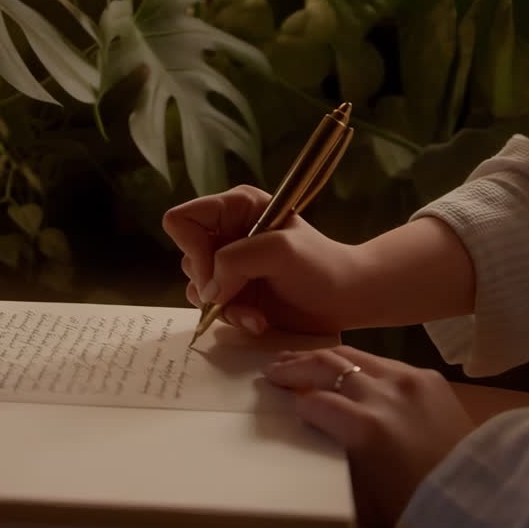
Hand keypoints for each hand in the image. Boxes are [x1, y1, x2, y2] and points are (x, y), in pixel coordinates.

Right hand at [162, 185, 361, 334]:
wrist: (346, 298)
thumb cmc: (320, 266)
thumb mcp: (279, 251)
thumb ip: (235, 260)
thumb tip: (209, 291)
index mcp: (236, 207)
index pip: (183, 220)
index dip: (190, 247)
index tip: (215, 269)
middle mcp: (227, 233)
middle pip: (185, 257)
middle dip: (210, 283)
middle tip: (235, 294)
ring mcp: (229, 264)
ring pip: (197, 287)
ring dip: (223, 306)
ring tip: (253, 313)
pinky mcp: (235, 292)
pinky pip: (212, 308)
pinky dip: (233, 318)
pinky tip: (259, 320)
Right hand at [264, 345, 475, 527]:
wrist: (476, 498)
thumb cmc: (413, 506)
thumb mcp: (362, 493)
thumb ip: (335, 455)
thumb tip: (316, 429)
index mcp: (364, 428)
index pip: (313, 402)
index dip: (293, 402)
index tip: (279, 400)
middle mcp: (383, 394)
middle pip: (327, 366)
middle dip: (296, 366)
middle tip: (273, 368)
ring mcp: (408, 380)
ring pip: (354, 354)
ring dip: (324, 357)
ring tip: (302, 358)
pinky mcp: (428, 377)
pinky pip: (385, 362)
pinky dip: (361, 363)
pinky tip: (351, 367)